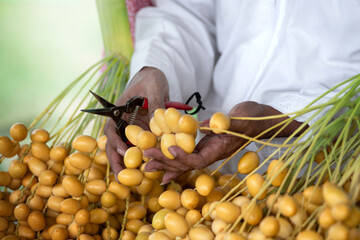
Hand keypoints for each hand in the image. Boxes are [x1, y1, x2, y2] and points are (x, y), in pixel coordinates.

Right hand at [104, 67, 168, 176]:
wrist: (156, 76)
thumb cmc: (151, 78)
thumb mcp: (154, 87)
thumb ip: (156, 103)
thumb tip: (158, 124)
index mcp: (119, 110)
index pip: (111, 128)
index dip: (115, 140)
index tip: (123, 150)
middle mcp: (123, 122)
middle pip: (115, 143)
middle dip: (117, 160)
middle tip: (122, 178)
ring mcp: (132, 128)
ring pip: (126, 148)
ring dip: (128, 163)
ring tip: (132, 179)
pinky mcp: (143, 131)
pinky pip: (141, 146)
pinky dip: (143, 156)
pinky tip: (148, 167)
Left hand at [144, 101, 306, 183]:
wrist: (260, 118)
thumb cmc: (255, 117)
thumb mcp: (242, 118)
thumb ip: (226, 124)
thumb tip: (204, 126)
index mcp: (220, 150)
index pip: (199, 160)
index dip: (183, 157)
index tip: (169, 148)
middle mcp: (211, 153)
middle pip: (186, 163)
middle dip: (166, 162)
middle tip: (146, 160)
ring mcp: (207, 149)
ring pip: (183, 160)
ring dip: (165, 163)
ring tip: (146, 165)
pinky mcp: (204, 143)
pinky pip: (186, 153)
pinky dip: (173, 157)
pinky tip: (162, 163)